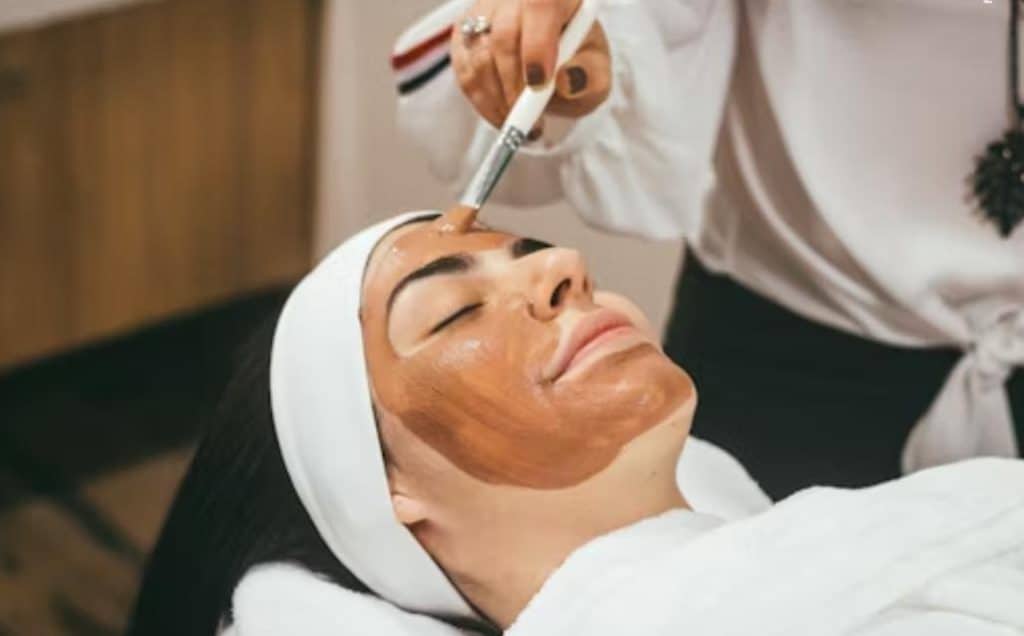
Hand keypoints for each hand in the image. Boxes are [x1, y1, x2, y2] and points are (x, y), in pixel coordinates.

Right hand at [450, 0, 610, 133]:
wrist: (556, 63)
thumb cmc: (578, 64)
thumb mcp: (596, 74)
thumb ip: (588, 77)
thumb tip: (568, 81)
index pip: (539, 7)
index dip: (535, 46)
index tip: (539, 86)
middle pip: (503, 35)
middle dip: (514, 87)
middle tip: (531, 122)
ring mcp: (485, 12)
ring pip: (478, 55)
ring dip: (497, 100)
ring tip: (521, 125)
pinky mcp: (464, 33)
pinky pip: (464, 71)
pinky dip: (482, 102)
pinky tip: (502, 115)